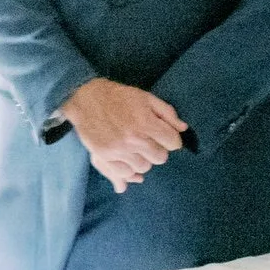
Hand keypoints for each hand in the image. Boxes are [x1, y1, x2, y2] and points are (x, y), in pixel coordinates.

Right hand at [58, 78, 185, 193]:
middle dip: (157, 150)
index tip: (164, 136)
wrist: (86, 99)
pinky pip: (124, 173)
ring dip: (143, 160)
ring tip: (135, 150)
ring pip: (143, 167)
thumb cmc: (119, 97)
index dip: (171, 139)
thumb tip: (183, 128)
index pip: (173, 143)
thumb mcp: (146, 98)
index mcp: (146, 122)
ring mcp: (119, 149)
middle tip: (148, 142)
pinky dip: (128, 169)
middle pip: (160, 158)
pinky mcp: (105, 156)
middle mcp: (134, 139)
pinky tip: (126, 159)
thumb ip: (167, 113)